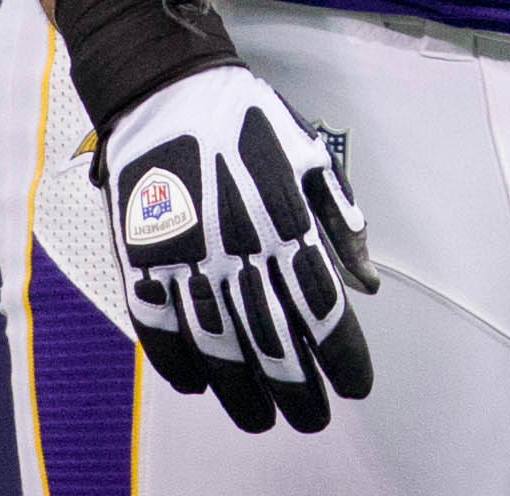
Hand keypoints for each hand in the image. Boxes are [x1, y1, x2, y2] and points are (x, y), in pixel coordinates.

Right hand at [100, 62, 378, 433]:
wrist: (168, 90)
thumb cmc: (248, 121)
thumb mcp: (312, 158)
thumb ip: (341, 223)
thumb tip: (368, 282)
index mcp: (285, 222)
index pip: (323, 308)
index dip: (342, 356)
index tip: (357, 384)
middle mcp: (237, 250)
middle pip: (273, 340)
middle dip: (299, 389)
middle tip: (314, 417)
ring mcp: (184, 258)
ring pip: (217, 348)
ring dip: (242, 392)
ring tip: (262, 418)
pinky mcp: (141, 259)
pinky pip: (158, 328)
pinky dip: (178, 364)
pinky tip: (200, 385)